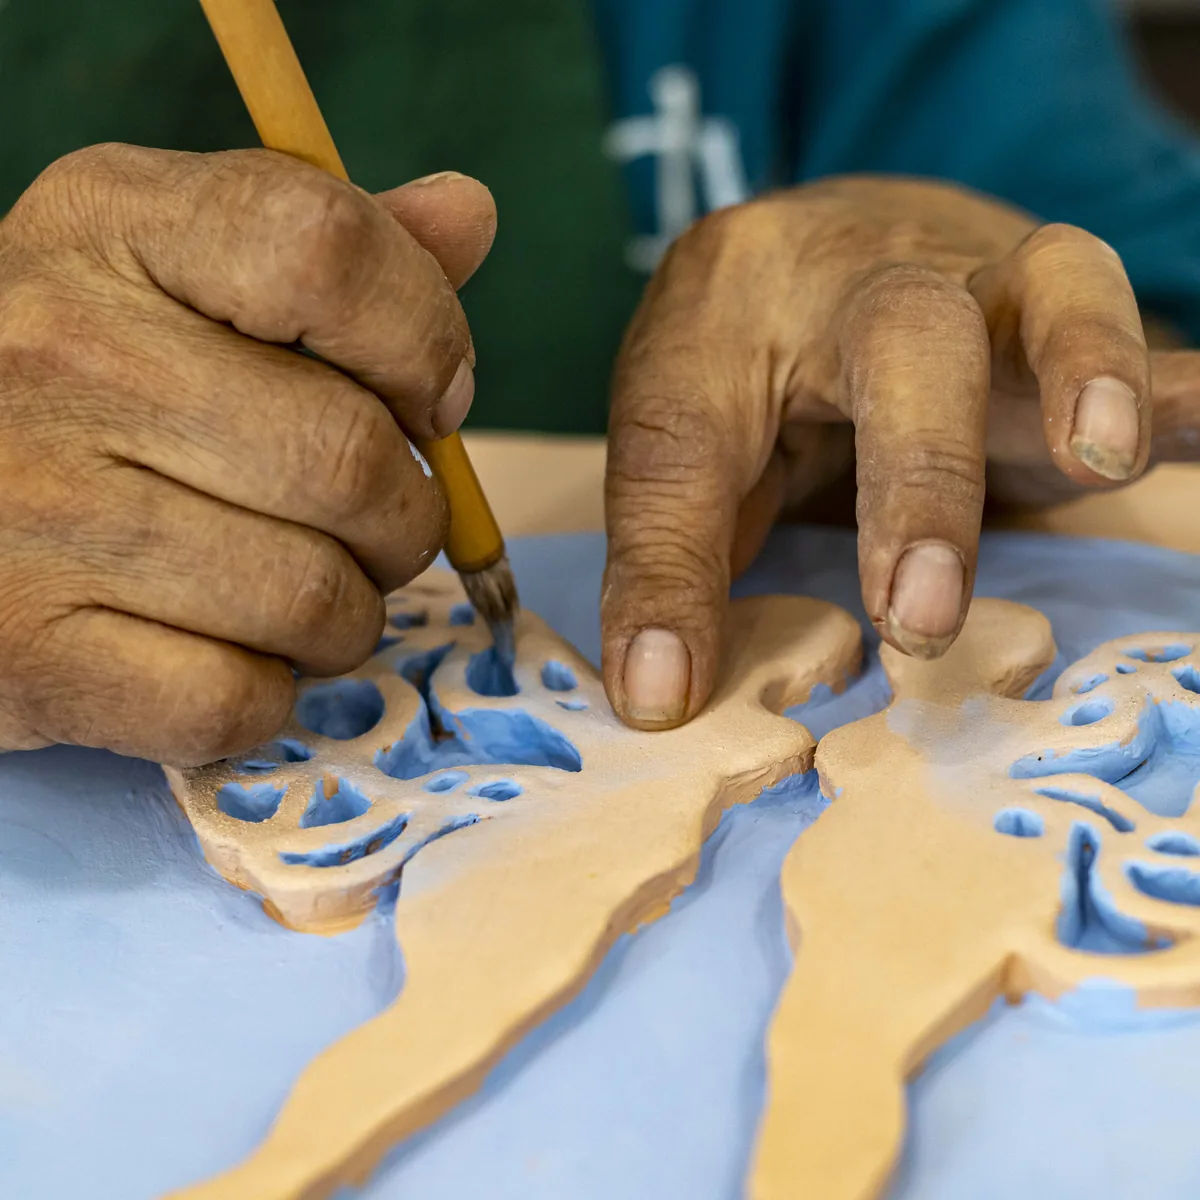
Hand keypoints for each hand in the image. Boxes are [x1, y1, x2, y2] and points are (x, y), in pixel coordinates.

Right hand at [0, 144, 494, 763]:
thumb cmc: (87, 386)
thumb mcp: (182, 272)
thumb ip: (332, 252)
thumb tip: (469, 212)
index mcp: (113, 226)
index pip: (329, 248)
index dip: (424, 338)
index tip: (427, 401)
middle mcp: (59, 351)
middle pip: (349, 458)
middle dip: (406, 518)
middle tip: (374, 528)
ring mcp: (31, 509)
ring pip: (313, 597)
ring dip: (349, 616)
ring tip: (302, 592)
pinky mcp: (27, 656)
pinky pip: (239, 700)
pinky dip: (269, 692)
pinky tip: (231, 650)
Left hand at [602, 176, 1199, 727]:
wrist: (827, 240)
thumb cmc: (739, 354)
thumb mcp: (680, 441)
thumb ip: (669, 556)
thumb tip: (659, 699)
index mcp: (732, 307)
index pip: (688, 435)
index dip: (676, 569)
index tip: (668, 690)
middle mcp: (861, 278)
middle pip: (903, 338)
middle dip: (918, 481)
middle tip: (919, 621)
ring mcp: (977, 288)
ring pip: (1049, 284)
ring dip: (1085, 365)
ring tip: (1101, 454)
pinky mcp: (1054, 330)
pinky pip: (1136, 340)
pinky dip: (1175, 390)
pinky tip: (1199, 424)